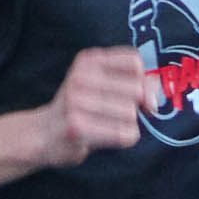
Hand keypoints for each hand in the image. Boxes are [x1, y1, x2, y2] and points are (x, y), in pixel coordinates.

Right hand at [40, 46, 156, 167]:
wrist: (43, 134)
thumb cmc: (80, 109)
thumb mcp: (101, 84)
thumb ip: (133, 82)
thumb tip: (156, 92)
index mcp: (88, 60)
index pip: (135, 62)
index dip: (144, 80)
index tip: (138, 96)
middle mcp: (80, 76)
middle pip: (137, 89)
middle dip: (136, 107)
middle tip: (117, 115)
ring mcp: (76, 101)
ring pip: (131, 113)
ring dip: (127, 125)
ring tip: (106, 126)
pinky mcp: (77, 127)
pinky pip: (124, 134)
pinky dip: (123, 139)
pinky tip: (105, 137)